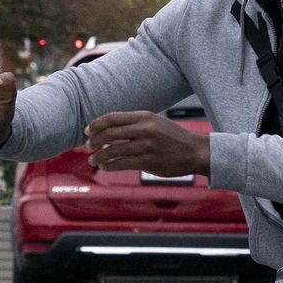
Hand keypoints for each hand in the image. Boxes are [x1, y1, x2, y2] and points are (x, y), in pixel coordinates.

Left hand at [85, 111, 210, 176]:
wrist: (194, 151)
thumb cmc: (171, 137)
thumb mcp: (154, 122)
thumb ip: (133, 124)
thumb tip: (106, 130)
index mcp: (144, 116)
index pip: (112, 117)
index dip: (96, 124)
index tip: (87, 131)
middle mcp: (145, 129)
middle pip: (109, 133)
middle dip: (94, 141)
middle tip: (88, 146)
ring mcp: (147, 146)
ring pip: (113, 150)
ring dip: (99, 156)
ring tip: (93, 159)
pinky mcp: (148, 161)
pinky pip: (122, 164)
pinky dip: (110, 165)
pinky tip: (105, 166)